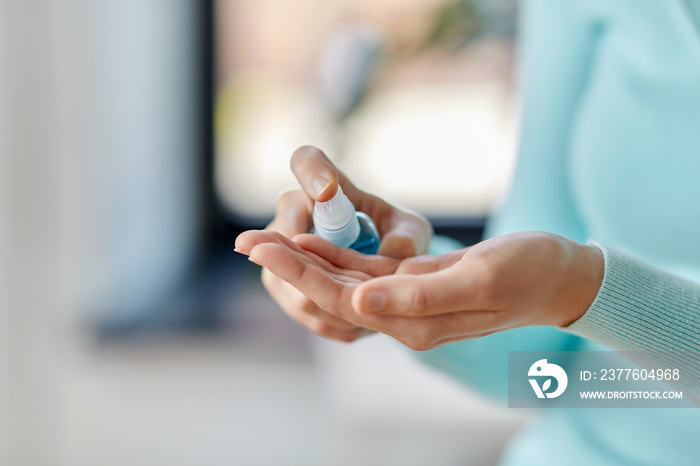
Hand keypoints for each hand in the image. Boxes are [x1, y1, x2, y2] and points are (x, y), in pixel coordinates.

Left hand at [235, 230, 602, 350]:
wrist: (559, 277)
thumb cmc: (530, 273)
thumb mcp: (481, 279)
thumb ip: (421, 297)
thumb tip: (359, 303)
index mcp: (416, 321)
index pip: (343, 299)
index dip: (300, 272)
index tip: (263, 246)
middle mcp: (405, 317)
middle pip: (333, 292)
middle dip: (289, 265)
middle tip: (245, 241)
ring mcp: (408, 302)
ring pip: (344, 282)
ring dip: (304, 260)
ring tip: (264, 239)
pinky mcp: (415, 285)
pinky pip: (367, 273)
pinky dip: (336, 256)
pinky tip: (312, 240)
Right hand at [253, 145, 431, 342]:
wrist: (375, 261)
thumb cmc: (393, 234)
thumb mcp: (410, 230)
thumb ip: (407, 235)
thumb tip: (394, 252)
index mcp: (323, 183)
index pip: (306, 162)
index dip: (312, 174)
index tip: (328, 188)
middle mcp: (290, 214)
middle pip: (283, 237)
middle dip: (316, 270)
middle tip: (357, 292)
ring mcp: (278, 252)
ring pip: (290, 282)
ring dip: (332, 302)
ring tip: (371, 311)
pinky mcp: (282, 285)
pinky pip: (304, 308)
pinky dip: (336, 320)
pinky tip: (362, 323)